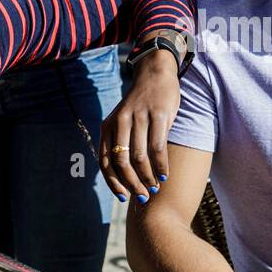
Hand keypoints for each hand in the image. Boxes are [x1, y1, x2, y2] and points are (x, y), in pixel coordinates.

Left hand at [99, 49, 180, 202]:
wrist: (155, 74)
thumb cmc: (139, 105)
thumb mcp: (122, 121)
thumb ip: (120, 144)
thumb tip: (123, 178)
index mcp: (108, 126)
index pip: (106, 161)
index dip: (113, 182)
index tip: (123, 197)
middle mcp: (121, 121)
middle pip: (122, 162)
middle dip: (132, 183)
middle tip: (142, 196)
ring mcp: (140, 117)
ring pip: (141, 156)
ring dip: (148, 177)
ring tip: (155, 187)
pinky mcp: (159, 114)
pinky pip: (158, 146)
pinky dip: (162, 165)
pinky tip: (165, 174)